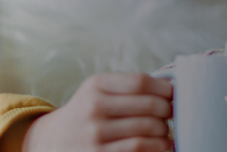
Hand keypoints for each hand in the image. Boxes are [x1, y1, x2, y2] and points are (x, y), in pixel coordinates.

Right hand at [23, 73, 173, 151]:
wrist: (52, 140)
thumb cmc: (87, 114)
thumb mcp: (98, 92)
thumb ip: (129, 87)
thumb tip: (172, 87)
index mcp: (97, 86)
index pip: (141, 82)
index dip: (165, 89)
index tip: (174, 94)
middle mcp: (94, 107)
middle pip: (150, 105)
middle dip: (169, 110)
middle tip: (172, 114)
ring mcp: (96, 132)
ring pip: (149, 128)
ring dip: (165, 130)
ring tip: (165, 131)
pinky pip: (140, 147)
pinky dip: (159, 146)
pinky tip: (163, 144)